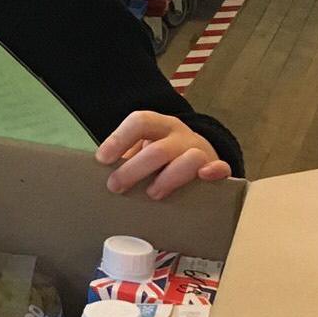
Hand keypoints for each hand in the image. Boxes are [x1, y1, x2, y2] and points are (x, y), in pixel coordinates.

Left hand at [95, 111, 232, 199]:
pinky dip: (214, 172)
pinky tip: (203, 178)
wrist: (200, 155)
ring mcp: (200, 150)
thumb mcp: (142, 150)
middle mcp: (180, 135)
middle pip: (158, 149)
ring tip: (152, 194)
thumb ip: (126, 159)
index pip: (140, 122)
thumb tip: (96, 177)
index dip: (119, 139)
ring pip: (189, 159)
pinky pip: (221, 167)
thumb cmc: (160, 157)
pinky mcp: (217, 167)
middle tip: (115, 186)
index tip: (102, 160)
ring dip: (168, 178)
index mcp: (158, 125)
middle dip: (134, 170)